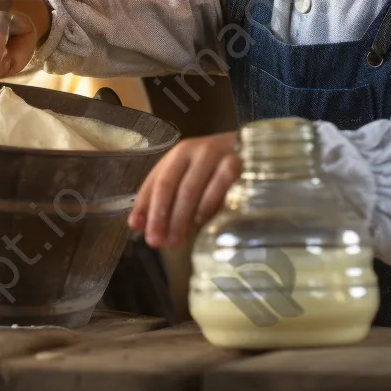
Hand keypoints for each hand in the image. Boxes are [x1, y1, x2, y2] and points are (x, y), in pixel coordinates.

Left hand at [128, 132, 238, 248]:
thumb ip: (168, 196)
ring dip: (179, 218)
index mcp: (178, 154)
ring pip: (190, 188)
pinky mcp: (237, 163)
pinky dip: (207, 205)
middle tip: (155, 241)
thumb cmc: (217, 169)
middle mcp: (194, 151)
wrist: (255, 149)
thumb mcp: (191, 177)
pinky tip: (201, 221)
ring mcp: (215, 155)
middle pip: (169, 184)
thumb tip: (140, 224)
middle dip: (159, 215)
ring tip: (174, 241)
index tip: (135, 227)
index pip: (155, 180)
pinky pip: (218, 186)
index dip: (144, 204)